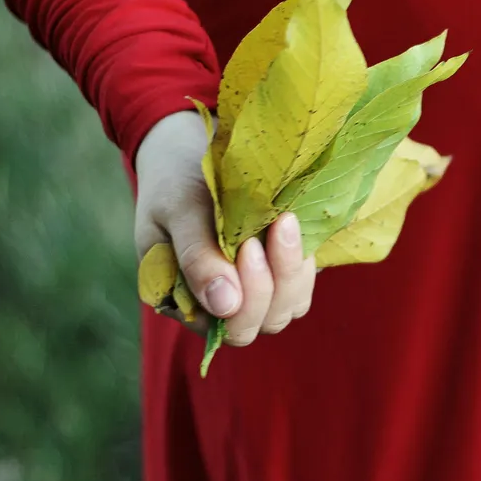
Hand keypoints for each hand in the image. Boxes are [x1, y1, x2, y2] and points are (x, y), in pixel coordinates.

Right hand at [133, 110, 315, 345]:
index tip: (250, 244)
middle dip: (276, 280)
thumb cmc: (175, 182)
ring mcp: (255, 288)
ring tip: (286, 220)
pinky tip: (295, 221)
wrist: (188, 153)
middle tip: (276, 225)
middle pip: (265, 321)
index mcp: (187, 303)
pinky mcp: (279, 266)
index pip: (230, 327)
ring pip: (291, 304)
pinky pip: (304, 278)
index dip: (249, 296)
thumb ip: (195, 257)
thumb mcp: (178, 211)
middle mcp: (223, 305)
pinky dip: (306, 255)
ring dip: (295, 268)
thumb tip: (225, 304)